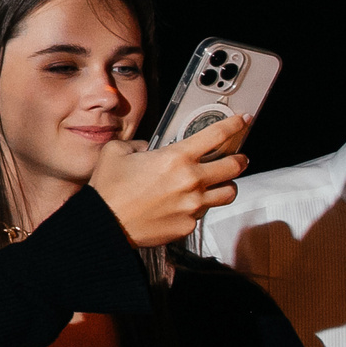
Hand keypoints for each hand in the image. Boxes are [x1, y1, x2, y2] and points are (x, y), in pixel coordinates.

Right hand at [90, 113, 250, 246]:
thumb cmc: (109, 190)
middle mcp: (191, 181)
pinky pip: (202, 214)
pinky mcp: (188, 225)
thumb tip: (145, 148)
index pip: (217, 135)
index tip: (241, 122)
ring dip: (225, 185)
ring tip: (217, 184)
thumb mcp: (116, 152)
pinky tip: (184, 205)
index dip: (234, 125)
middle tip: (237, 158)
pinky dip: (197, 207)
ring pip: (228, 193)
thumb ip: (136, 144)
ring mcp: (193, 205)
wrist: (104, 223)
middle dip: (240, 159)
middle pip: (235, 166)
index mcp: (176, 158)